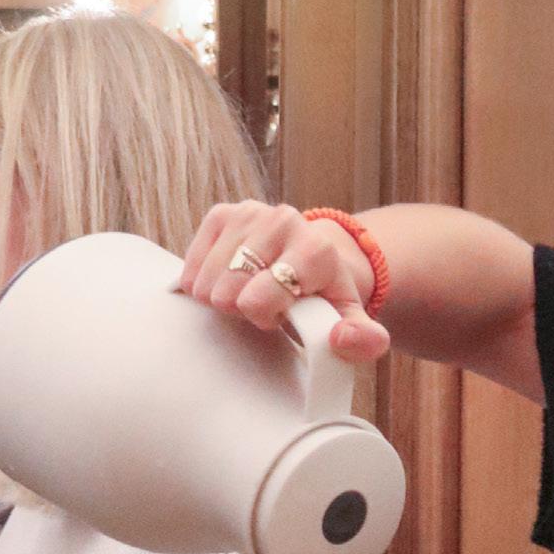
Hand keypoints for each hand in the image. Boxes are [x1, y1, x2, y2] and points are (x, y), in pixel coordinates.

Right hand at [178, 204, 390, 364]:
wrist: (314, 257)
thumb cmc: (325, 296)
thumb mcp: (350, 322)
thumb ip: (362, 340)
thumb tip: (342, 338)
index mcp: (315, 248)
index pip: (256, 300)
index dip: (265, 318)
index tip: (283, 313)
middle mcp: (283, 220)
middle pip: (226, 293)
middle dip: (241, 308)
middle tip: (265, 301)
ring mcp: (249, 213)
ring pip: (204, 282)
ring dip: (223, 296)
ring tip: (250, 289)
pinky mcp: (222, 213)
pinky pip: (191, 267)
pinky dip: (204, 283)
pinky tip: (230, 278)